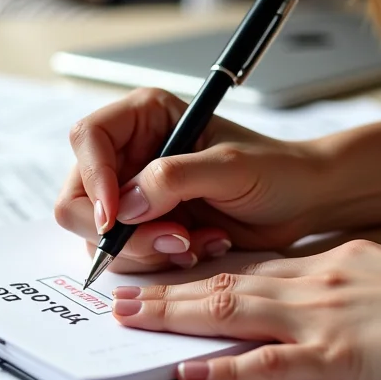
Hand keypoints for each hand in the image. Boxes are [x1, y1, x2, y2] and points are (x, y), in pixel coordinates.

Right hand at [55, 88, 324, 272]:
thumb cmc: (275, 170)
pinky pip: (126, 256)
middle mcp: (129, 155)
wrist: (300, 202)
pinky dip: (160, 260)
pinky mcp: (144, 228)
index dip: (93, 179)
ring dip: (148, 249)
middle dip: (123, 230)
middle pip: (79, 197)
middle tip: (173, 240)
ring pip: (99, 235)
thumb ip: (172, 179)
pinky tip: (198, 247)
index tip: (115, 217)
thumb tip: (124, 208)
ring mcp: (133, 195)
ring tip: (197, 242)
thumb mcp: (229, 166)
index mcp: (143, 119)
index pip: (87, 139)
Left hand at [111, 240, 380, 379]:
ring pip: (230, 311)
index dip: (193, 275)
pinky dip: (226, 369)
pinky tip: (190, 372)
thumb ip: (332, 283)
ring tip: (129, 318)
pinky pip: (271, 365)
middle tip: (118, 295)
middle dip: (165, 291)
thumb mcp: (378, 275)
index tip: (157, 278)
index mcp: (321, 268)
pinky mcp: (340, 357)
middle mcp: (310, 287)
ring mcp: (320, 320)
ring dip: (173, 315)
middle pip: (222, 284)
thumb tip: (299, 294)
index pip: (242, 268)